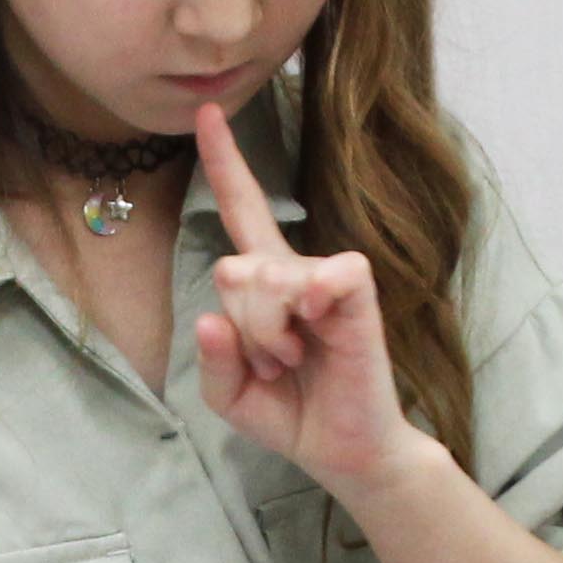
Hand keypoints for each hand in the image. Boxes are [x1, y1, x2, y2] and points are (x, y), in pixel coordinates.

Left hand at [189, 108, 420, 499]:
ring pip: (260, 276)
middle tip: (272, 363)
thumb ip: (211, 359)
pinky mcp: (356, 290)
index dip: (223, 162)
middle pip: (231, 265)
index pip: (240, 211)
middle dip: (240, 326)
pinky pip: (316, 275)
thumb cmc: (292, 413)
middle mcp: (293, 270)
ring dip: (266, 335)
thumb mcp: (229, 396)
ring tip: (292, 363)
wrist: (343, 451)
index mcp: (265, 285)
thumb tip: (211, 318)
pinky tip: (317, 338)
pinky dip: (303, 312)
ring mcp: (326, 277)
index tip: (205, 111)